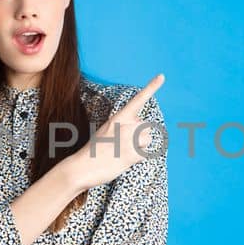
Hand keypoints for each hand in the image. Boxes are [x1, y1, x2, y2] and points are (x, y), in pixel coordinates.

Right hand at [59, 73, 165, 189]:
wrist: (81, 167)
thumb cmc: (94, 151)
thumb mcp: (106, 131)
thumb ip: (124, 127)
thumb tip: (142, 131)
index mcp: (118, 118)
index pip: (138, 100)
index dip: (151, 87)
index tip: (162, 76)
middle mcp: (125, 126)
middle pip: (146, 127)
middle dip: (139, 136)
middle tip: (121, 145)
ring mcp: (129, 139)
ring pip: (148, 139)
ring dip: (140, 147)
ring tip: (123, 152)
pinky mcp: (132, 154)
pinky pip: (145, 153)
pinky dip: (138, 158)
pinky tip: (124, 160)